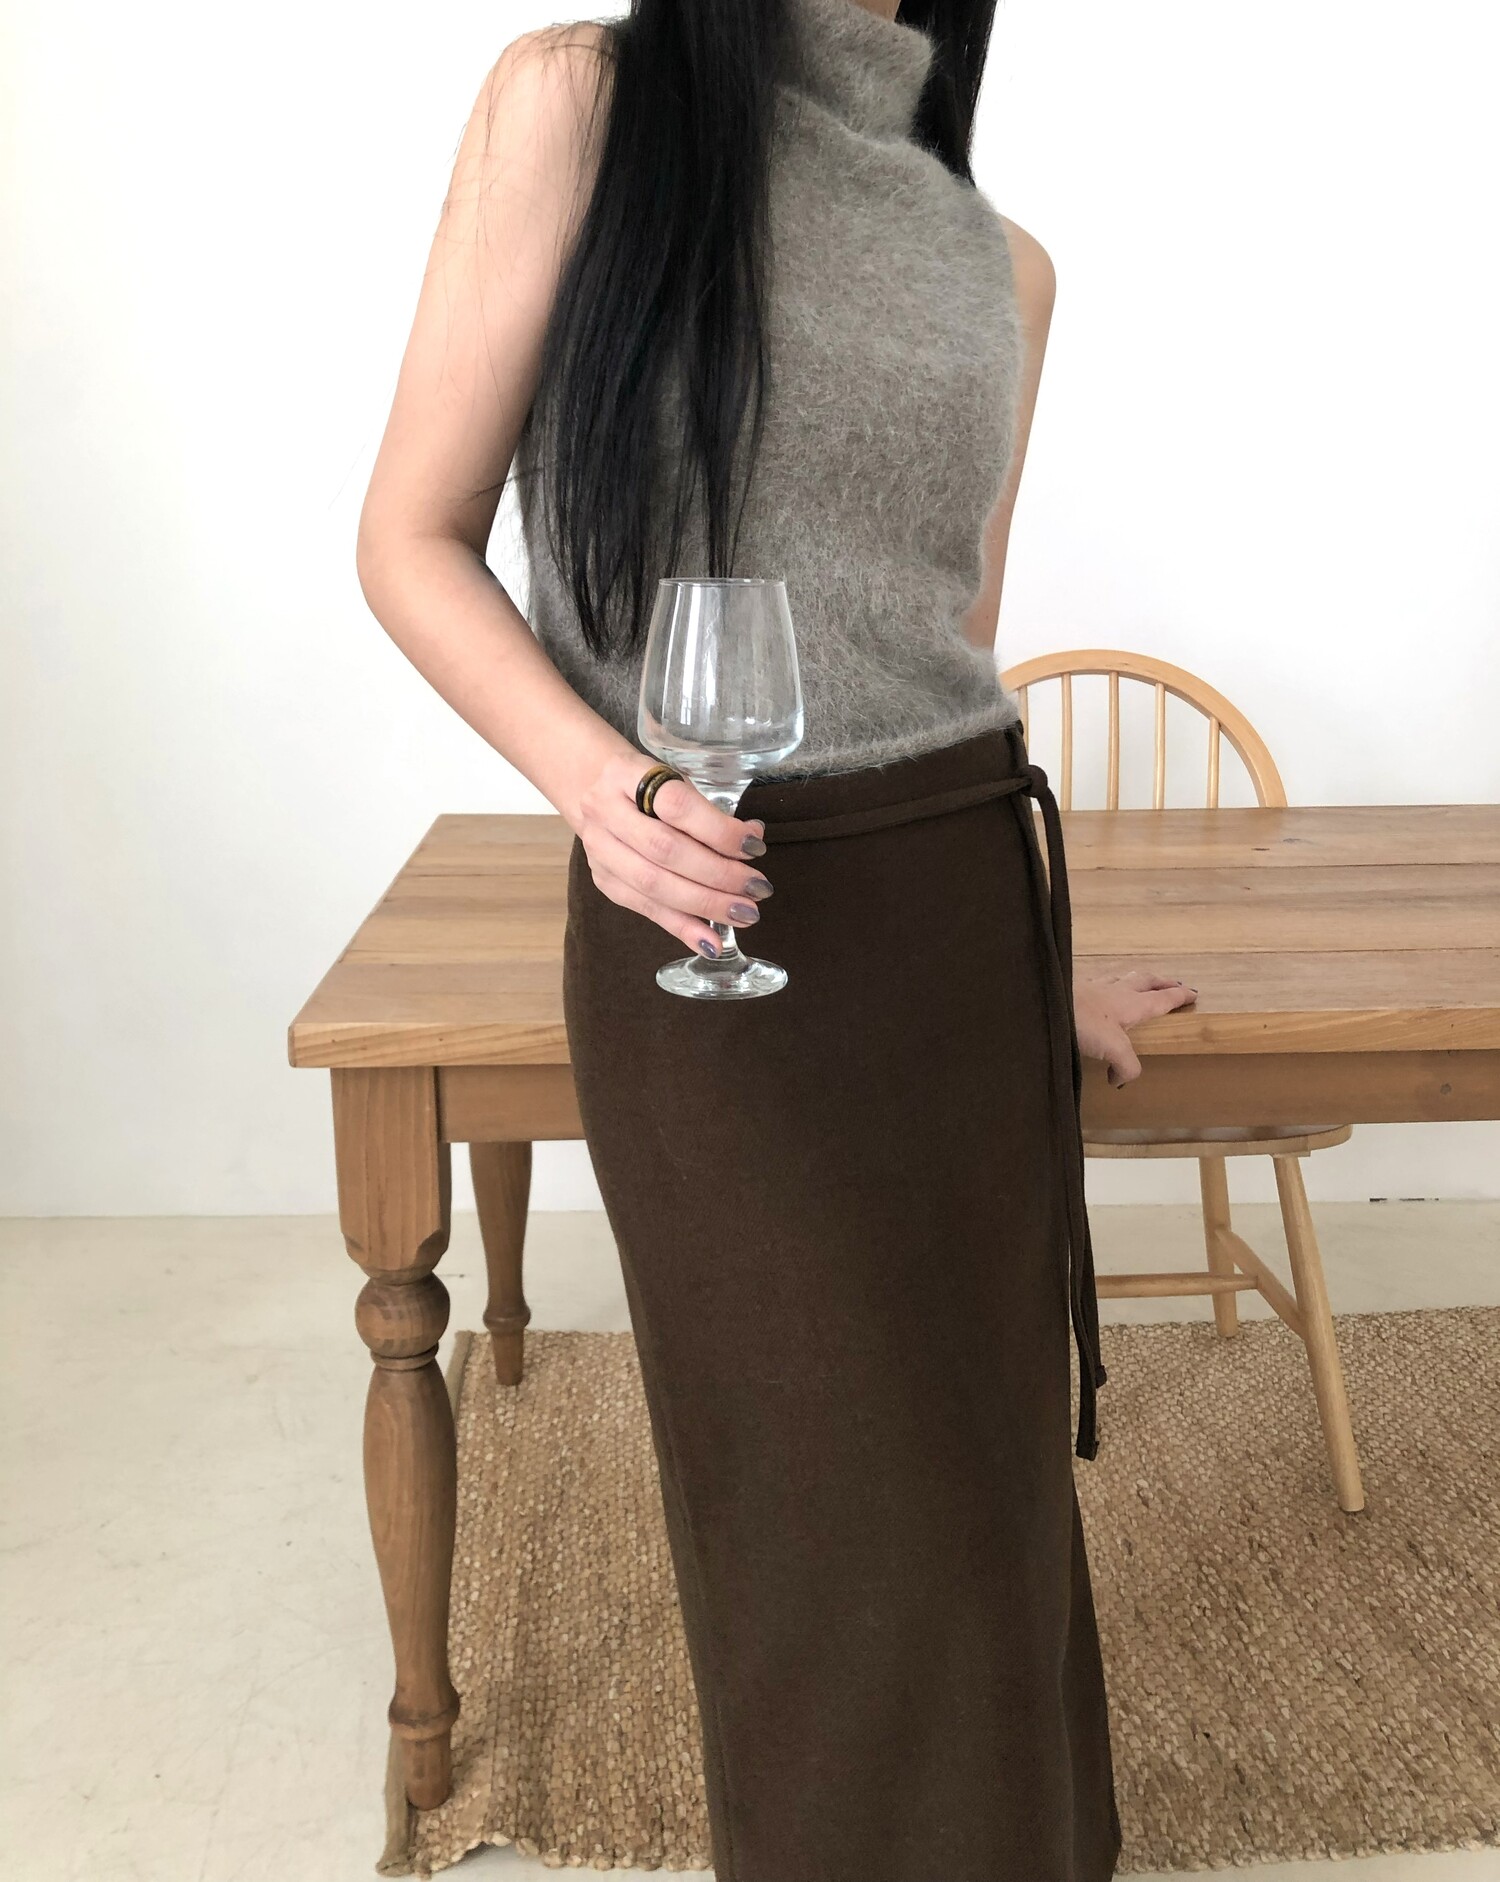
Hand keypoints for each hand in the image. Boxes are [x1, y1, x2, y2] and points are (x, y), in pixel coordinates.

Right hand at [567, 748, 773, 958]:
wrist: (587, 786)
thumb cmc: (643, 783)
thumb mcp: (671, 780)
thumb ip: (707, 810)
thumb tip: (752, 838)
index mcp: (625, 775)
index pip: (676, 806)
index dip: (718, 830)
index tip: (754, 847)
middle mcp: (605, 812)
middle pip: (666, 851)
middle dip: (718, 874)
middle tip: (757, 888)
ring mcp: (600, 850)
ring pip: (654, 885)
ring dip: (705, 904)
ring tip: (744, 914)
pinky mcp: (603, 880)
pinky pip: (646, 909)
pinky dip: (681, 927)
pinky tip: (710, 943)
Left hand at [1073, 969, 1197, 1087]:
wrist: (1046, 1004)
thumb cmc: (1083, 1022)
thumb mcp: (1113, 1050)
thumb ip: (1126, 1067)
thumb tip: (1120, 1081)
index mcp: (1132, 1004)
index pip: (1163, 998)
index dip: (1179, 996)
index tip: (1193, 993)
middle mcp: (1117, 991)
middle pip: (1146, 980)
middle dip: (1162, 982)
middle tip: (1174, 983)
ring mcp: (1096, 986)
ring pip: (1123, 977)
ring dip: (1137, 978)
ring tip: (1141, 981)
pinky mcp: (1076, 986)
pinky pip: (1099, 981)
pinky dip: (1108, 982)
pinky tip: (1101, 987)